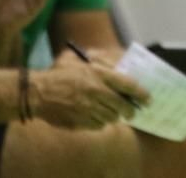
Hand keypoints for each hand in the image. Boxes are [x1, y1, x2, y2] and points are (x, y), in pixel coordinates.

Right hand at [30, 63, 150, 130]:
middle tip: (132, 110)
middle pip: (123, 106)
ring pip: (112, 118)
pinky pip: (98, 126)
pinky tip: (96, 116)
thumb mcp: (77, 58)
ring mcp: (90, 110)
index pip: (128, 85)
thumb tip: (116, 62)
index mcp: (98, 75)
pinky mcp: (82, 123)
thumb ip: (97, 59)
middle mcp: (97, 93)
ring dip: (114, 116)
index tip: (148, 98)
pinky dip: (100, 122)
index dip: (141, 93)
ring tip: (112, 112)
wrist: (37, 93)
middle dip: (130, 110)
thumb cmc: (58, 73)